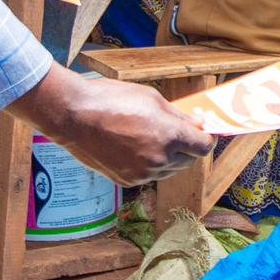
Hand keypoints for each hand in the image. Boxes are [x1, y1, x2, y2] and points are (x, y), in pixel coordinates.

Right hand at [8, 63, 211, 184]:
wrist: (73, 116)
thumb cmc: (111, 100)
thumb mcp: (152, 98)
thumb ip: (179, 116)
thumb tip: (198, 124)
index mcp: (169, 136)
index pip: (203, 147)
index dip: (205, 139)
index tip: (202, 132)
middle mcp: (159, 160)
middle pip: (189, 160)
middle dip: (186, 147)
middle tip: (174, 131)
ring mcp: (143, 174)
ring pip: (169, 170)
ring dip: (168, 156)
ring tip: (148, 136)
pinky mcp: (127, 180)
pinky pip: (149, 175)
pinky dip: (148, 164)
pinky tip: (133, 146)